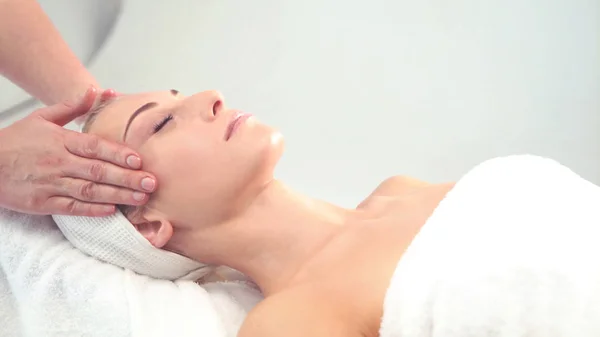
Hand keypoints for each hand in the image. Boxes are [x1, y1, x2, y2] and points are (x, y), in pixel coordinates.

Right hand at [0, 87, 156, 215]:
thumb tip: (98, 90)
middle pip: (98, 171)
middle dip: (127, 178)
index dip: (117, 154)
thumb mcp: (41, 118)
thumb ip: (72, 106)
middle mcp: (58, 163)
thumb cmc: (15, 141)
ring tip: (140, 198)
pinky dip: (92, 210)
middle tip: (151, 183)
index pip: (94, 147)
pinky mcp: (43, 203)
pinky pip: (72, 208)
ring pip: (89, 191)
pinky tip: (112, 211)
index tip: (138, 160)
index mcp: (60, 141)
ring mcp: (51, 184)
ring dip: (117, 195)